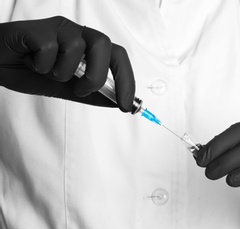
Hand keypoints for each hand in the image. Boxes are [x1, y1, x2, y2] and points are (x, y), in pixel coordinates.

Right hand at [0, 16, 134, 111]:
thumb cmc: (34, 73)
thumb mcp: (69, 89)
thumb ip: (93, 94)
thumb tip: (119, 101)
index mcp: (89, 47)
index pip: (118, 56)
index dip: (126, 80)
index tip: (127, 105)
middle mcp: (77, 34)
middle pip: (104, 45)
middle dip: (96, 75)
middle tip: (79, 90)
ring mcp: (58, 29)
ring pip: (76, 48)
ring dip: (63, 72)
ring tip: (47, 72)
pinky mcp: (37, 29)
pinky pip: (48, 50)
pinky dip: (40, 66)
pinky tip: (31, 63)